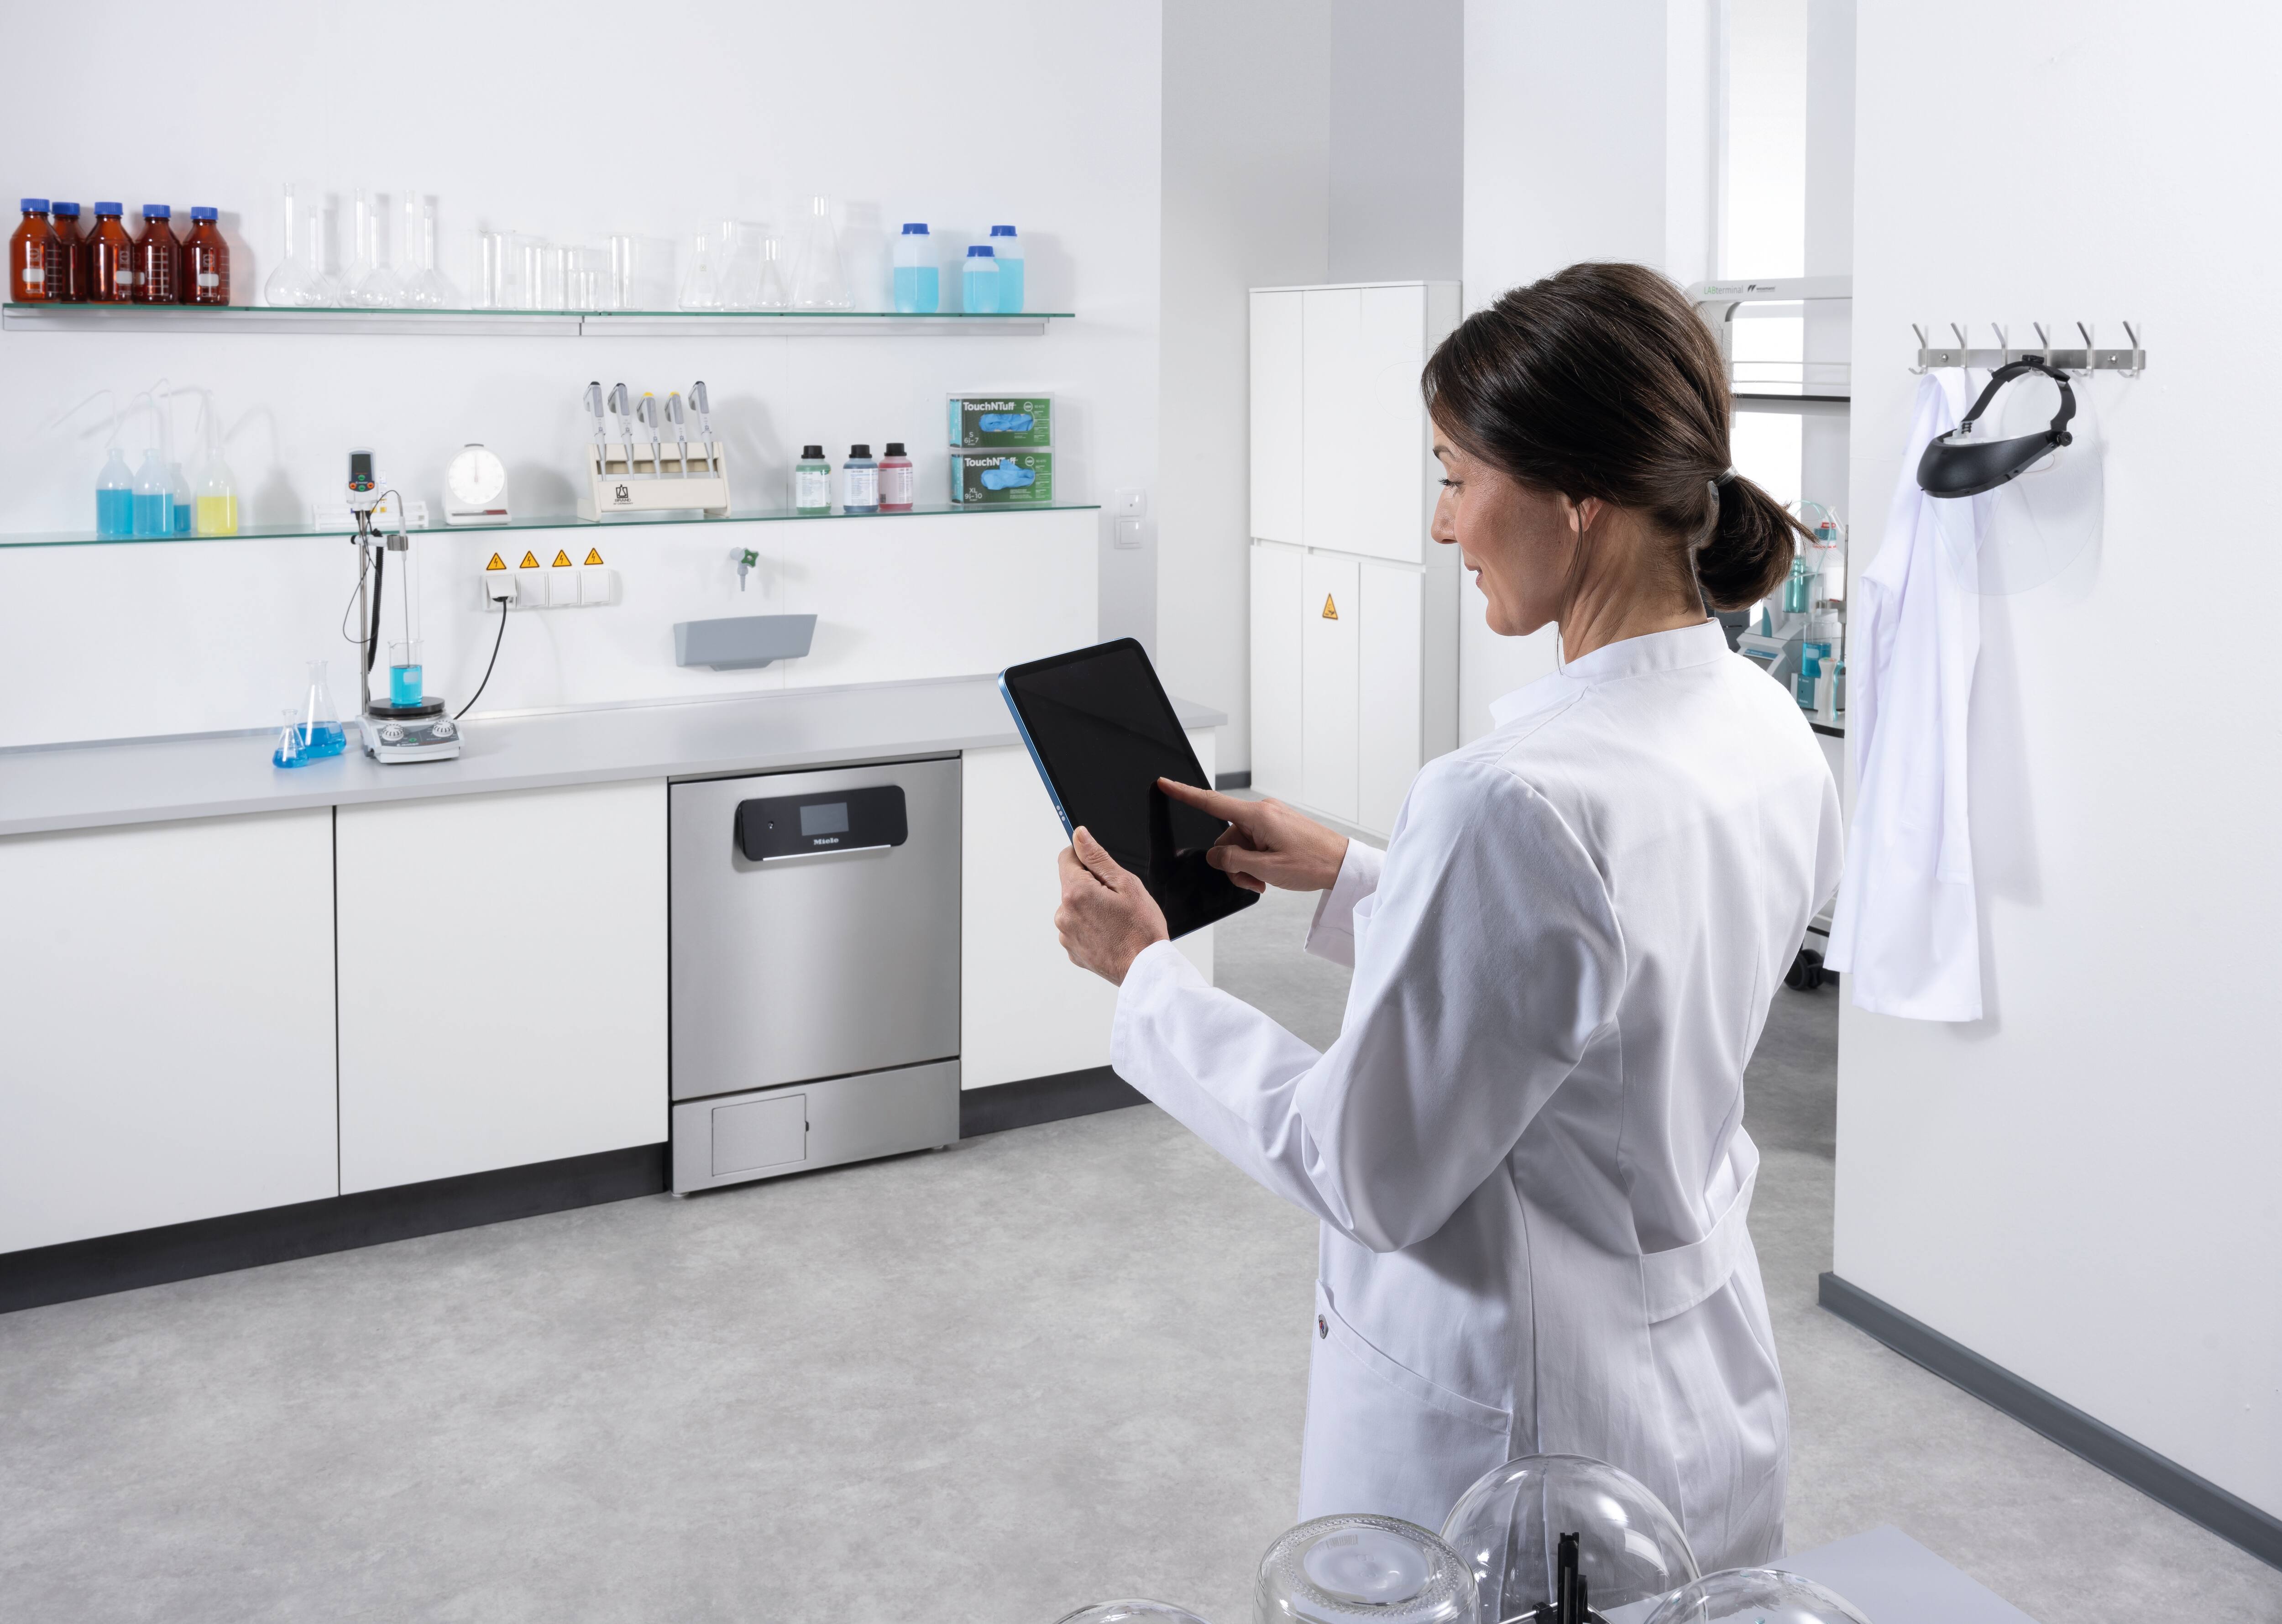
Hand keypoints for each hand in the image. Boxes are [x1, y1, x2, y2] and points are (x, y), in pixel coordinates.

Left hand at [1055, 827, 1169, 984]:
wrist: (1146, 970)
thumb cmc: (1142, 929)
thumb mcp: (1125, 884)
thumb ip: (1097, 857)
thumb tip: (1078, 835)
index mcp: (1075, 893)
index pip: (1067, 858)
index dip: (1086, 859)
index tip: (1103, 871)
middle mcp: (1064, 914)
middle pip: (1072, 884)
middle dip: (1092, 886)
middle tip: (1117, 901)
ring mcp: (1066, 935)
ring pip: (1075, 907)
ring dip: (1091, 908)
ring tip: (1116, 921)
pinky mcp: (1072, 950)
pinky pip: (1078, 929)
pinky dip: (1091, 927)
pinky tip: (1110, 934)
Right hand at [1156, 779, 1348, 893]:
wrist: (1343, 864)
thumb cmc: (1313, 864)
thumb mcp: (1267, 869)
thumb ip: (1234, 861)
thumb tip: (1215, 857)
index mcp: (1258, 816)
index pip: (1212, 803)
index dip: (1184, 793)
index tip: (1164, 783)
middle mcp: (1263, 812)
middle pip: (1226, 838)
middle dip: (1232, 863)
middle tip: (1253, 882)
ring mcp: (1271, 818)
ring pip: (1239, 844)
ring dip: (1245, 866)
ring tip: (1265, 881)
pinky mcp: (1277, 826)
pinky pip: (1254, 843)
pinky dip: (1256, 861)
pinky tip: (1270, 875)